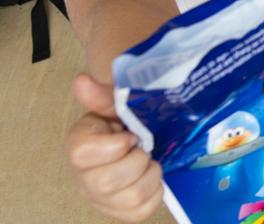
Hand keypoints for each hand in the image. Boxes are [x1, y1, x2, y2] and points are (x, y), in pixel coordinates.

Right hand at [66, 73, 162, 221]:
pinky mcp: (123, 212)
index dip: (114, 145)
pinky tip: (153, 178)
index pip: (83, 153)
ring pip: (131, 197)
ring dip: (150, 175)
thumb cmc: (123, 124)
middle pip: (108, 181)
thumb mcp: (116, 106)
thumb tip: (82, 80)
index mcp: (79, 147)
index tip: (130, 135)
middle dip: (137, 161)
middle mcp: (85, 178)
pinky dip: (156, 193)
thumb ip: (103, 95)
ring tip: (151, 162)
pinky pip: (143, 210)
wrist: (134, 141)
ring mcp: (102, 199)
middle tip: (145, 148)